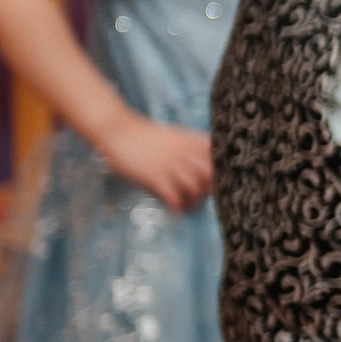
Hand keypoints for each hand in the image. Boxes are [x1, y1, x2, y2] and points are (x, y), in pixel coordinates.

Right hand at [95, 114, 213, 212]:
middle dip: (210, 189)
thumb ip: (190, 145)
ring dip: (194, 201)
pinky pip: (174, 196)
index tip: (219, 183)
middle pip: (211, 175)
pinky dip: (178, 207)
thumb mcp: (174, 135)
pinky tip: (176, 211)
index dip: (222, 172)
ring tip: (189, 207)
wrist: (118, 131)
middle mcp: (184, 152)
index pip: (218, 157)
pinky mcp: (155, 176)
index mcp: (191, 141)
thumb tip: (203, 163)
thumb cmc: (145, 136)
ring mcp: (170, 165)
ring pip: (195, 188)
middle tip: (202, 197)